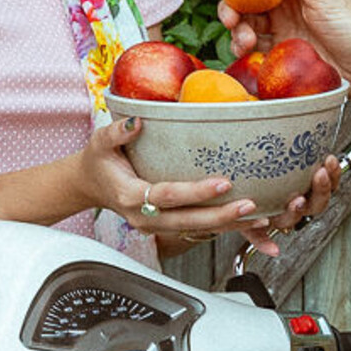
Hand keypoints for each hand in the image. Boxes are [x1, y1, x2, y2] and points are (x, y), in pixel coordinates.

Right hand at [81, 119, 332, 252]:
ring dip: (229, 226)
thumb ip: (117, 132)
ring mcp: (157, 227)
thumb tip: (137, 121)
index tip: (223, 182)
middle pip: (188, 221)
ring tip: (260, 219)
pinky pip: (198, 229)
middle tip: (251, 206)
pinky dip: (224, 228)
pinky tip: (250, 225)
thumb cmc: (98, 161)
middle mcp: (145, 218)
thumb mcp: (100, 142)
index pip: (167, 196)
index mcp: (130, 196)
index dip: (196, 191)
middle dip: (221, 215)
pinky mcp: (168, 227)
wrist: (91, 186)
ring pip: (197, 229)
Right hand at [220, 0, 350, 103]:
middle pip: (246, 2)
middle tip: (229, 18)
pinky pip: (255, 50)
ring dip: (237, 32)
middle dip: (231, 8)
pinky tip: (247, 54)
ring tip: (243, 42)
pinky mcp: (282, 54)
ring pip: (247, 26)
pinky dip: (245, 51)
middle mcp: (286, 7)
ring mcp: (283, 31)